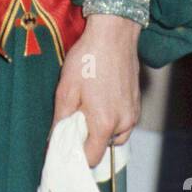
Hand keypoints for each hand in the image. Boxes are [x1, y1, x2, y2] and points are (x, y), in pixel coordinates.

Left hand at [50, 13, 140, 167]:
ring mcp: (133, 113)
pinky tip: (100, 97)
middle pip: (104, 146)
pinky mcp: (138, 103)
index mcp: (104, 123)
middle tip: (76, 117)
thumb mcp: (66, 89)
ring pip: (115, 134)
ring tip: (88, 104)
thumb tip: (54, 140)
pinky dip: (112, 117)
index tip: (66, 146)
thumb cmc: (88, 59)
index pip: (92, 157)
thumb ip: (61, 119)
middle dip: (89, 138)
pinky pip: (124, 121)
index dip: (76, 155)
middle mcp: (124, 123)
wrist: (113, 34)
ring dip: (102, 128)